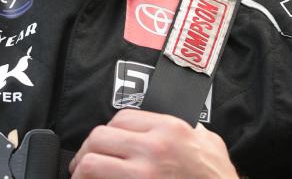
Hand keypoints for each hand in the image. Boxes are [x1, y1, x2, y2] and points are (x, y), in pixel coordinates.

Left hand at [69, 109, 236, 177]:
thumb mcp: (210, 144)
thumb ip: (189, 130)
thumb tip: (176, 127)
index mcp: (170, 130)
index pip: (121, 118)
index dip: (107, 132)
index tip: (101, 143)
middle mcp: (153, 149)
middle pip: (98, 138)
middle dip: (86, 151)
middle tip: (83, 163)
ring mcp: (142, 175)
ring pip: (91, 164)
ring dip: (82, 171)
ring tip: (82, 177)